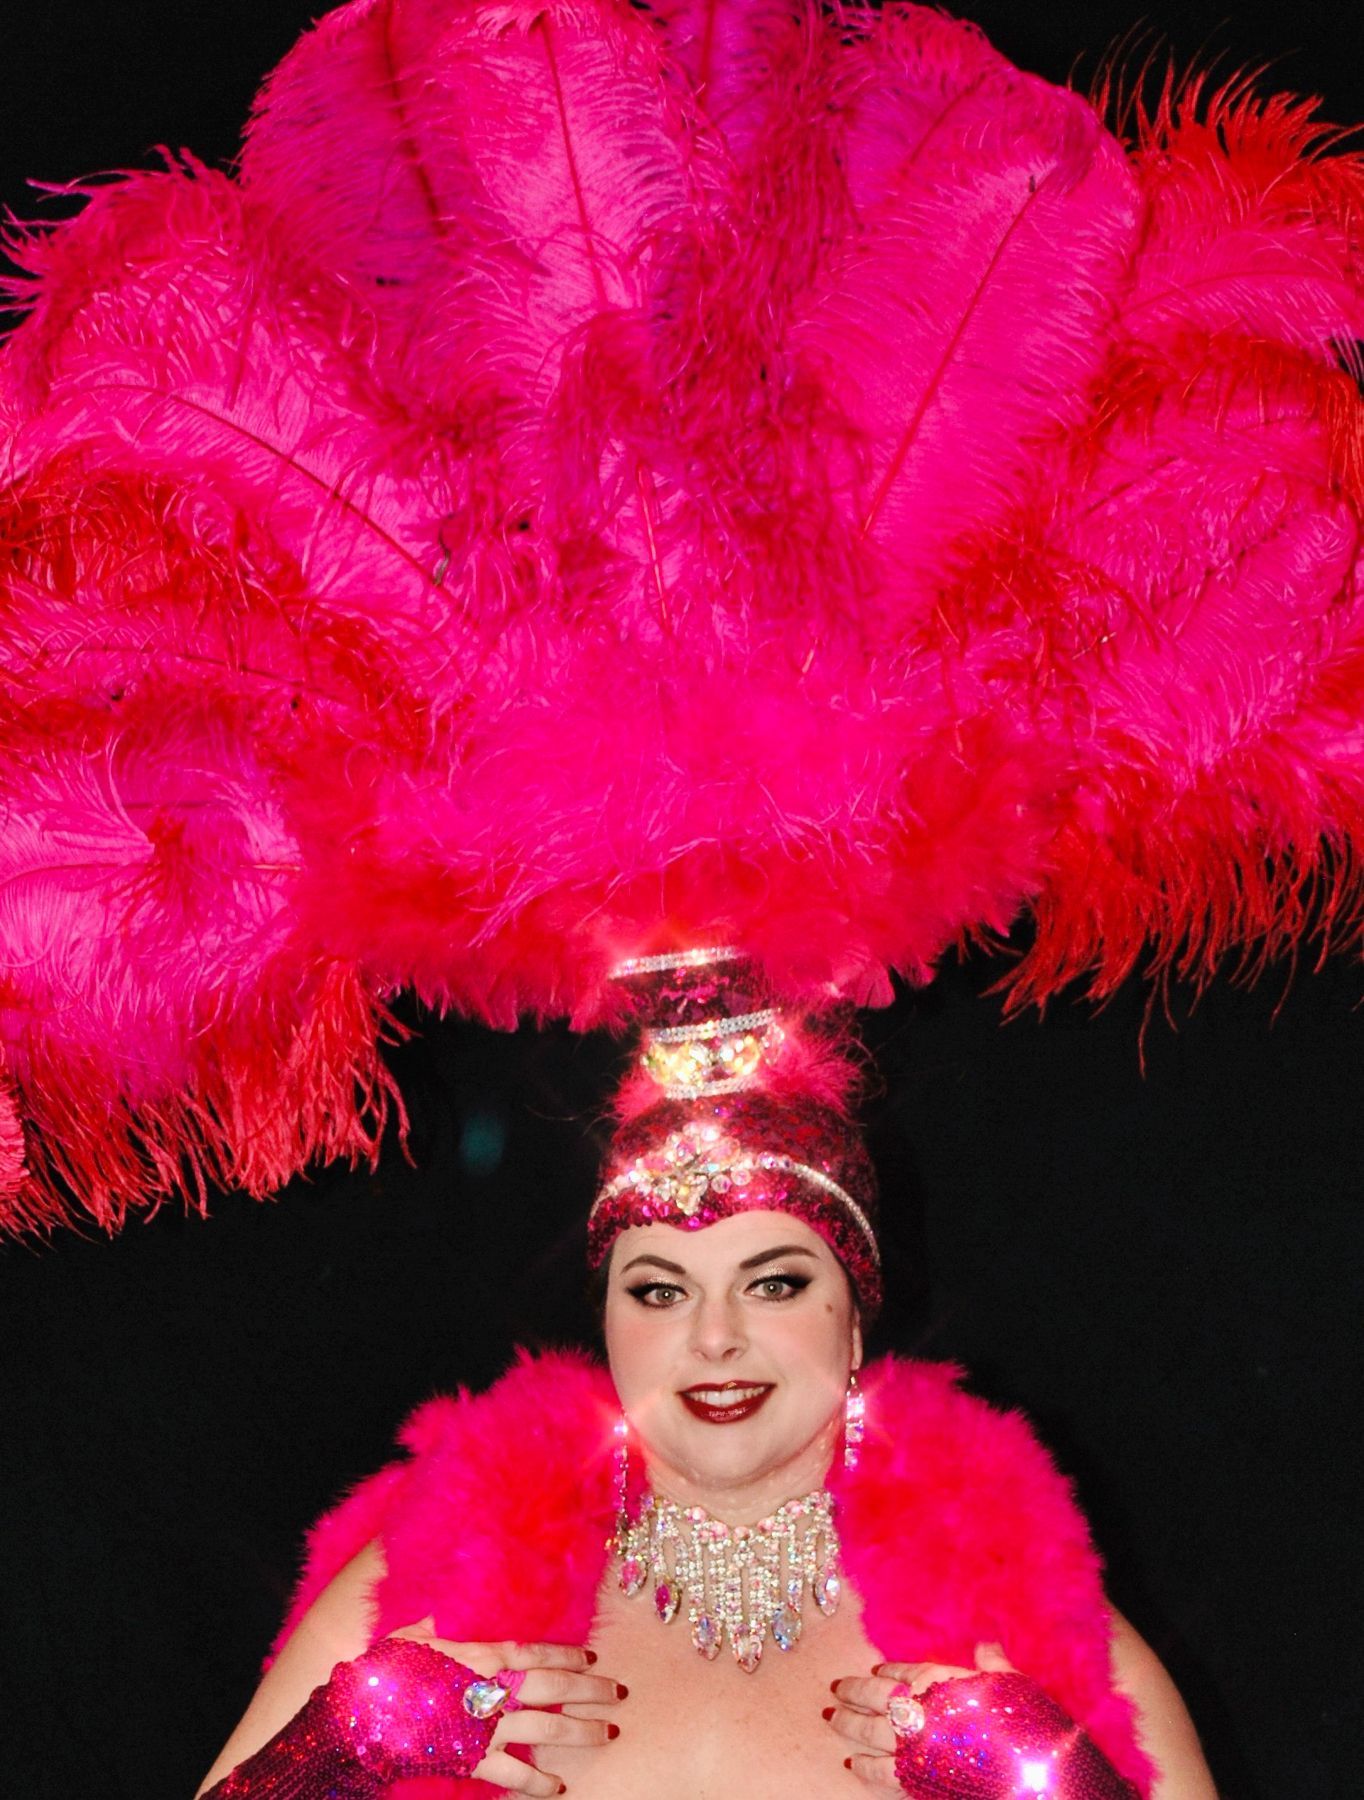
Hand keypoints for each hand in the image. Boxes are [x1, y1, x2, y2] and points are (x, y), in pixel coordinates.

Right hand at [389, 1620, 623, 1795]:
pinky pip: (514, 1773)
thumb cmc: (387, 1671)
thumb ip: (437, 1624)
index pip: (535, 1653)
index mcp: (480, 1656)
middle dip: (589, 1690)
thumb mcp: (413, 1636)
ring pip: (545, 1729)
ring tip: (608, 1732)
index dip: (566, 1655)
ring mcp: (485, 1726)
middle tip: (619, 1693)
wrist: (364, 1717)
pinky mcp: (474, 1758)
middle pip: (553, 1688)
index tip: (591, 1658)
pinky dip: (538, 1781)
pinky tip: (559, 1786)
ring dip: (580, 1731)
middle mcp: (492, 1689)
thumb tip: (445, 1609)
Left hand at [826, 1642, 1016, 1789]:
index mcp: (938, 1681)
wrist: (1027, 1766)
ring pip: (868, 1730)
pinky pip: (879, 1770)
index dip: (886, 1672)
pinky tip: (851, 1762)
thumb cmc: (1021, 1720)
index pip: (903, 1672)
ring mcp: (912, 1742)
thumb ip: (992, 1663)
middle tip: (834, 1689)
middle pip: (874, 1697)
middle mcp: (918, 1707)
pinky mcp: (913, 1775)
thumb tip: (986, 1644)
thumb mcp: (1010, 1682)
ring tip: (830, 1717)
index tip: (872, 1670)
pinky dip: (864, 1766)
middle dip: (852, 1692)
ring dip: (847, 1723)